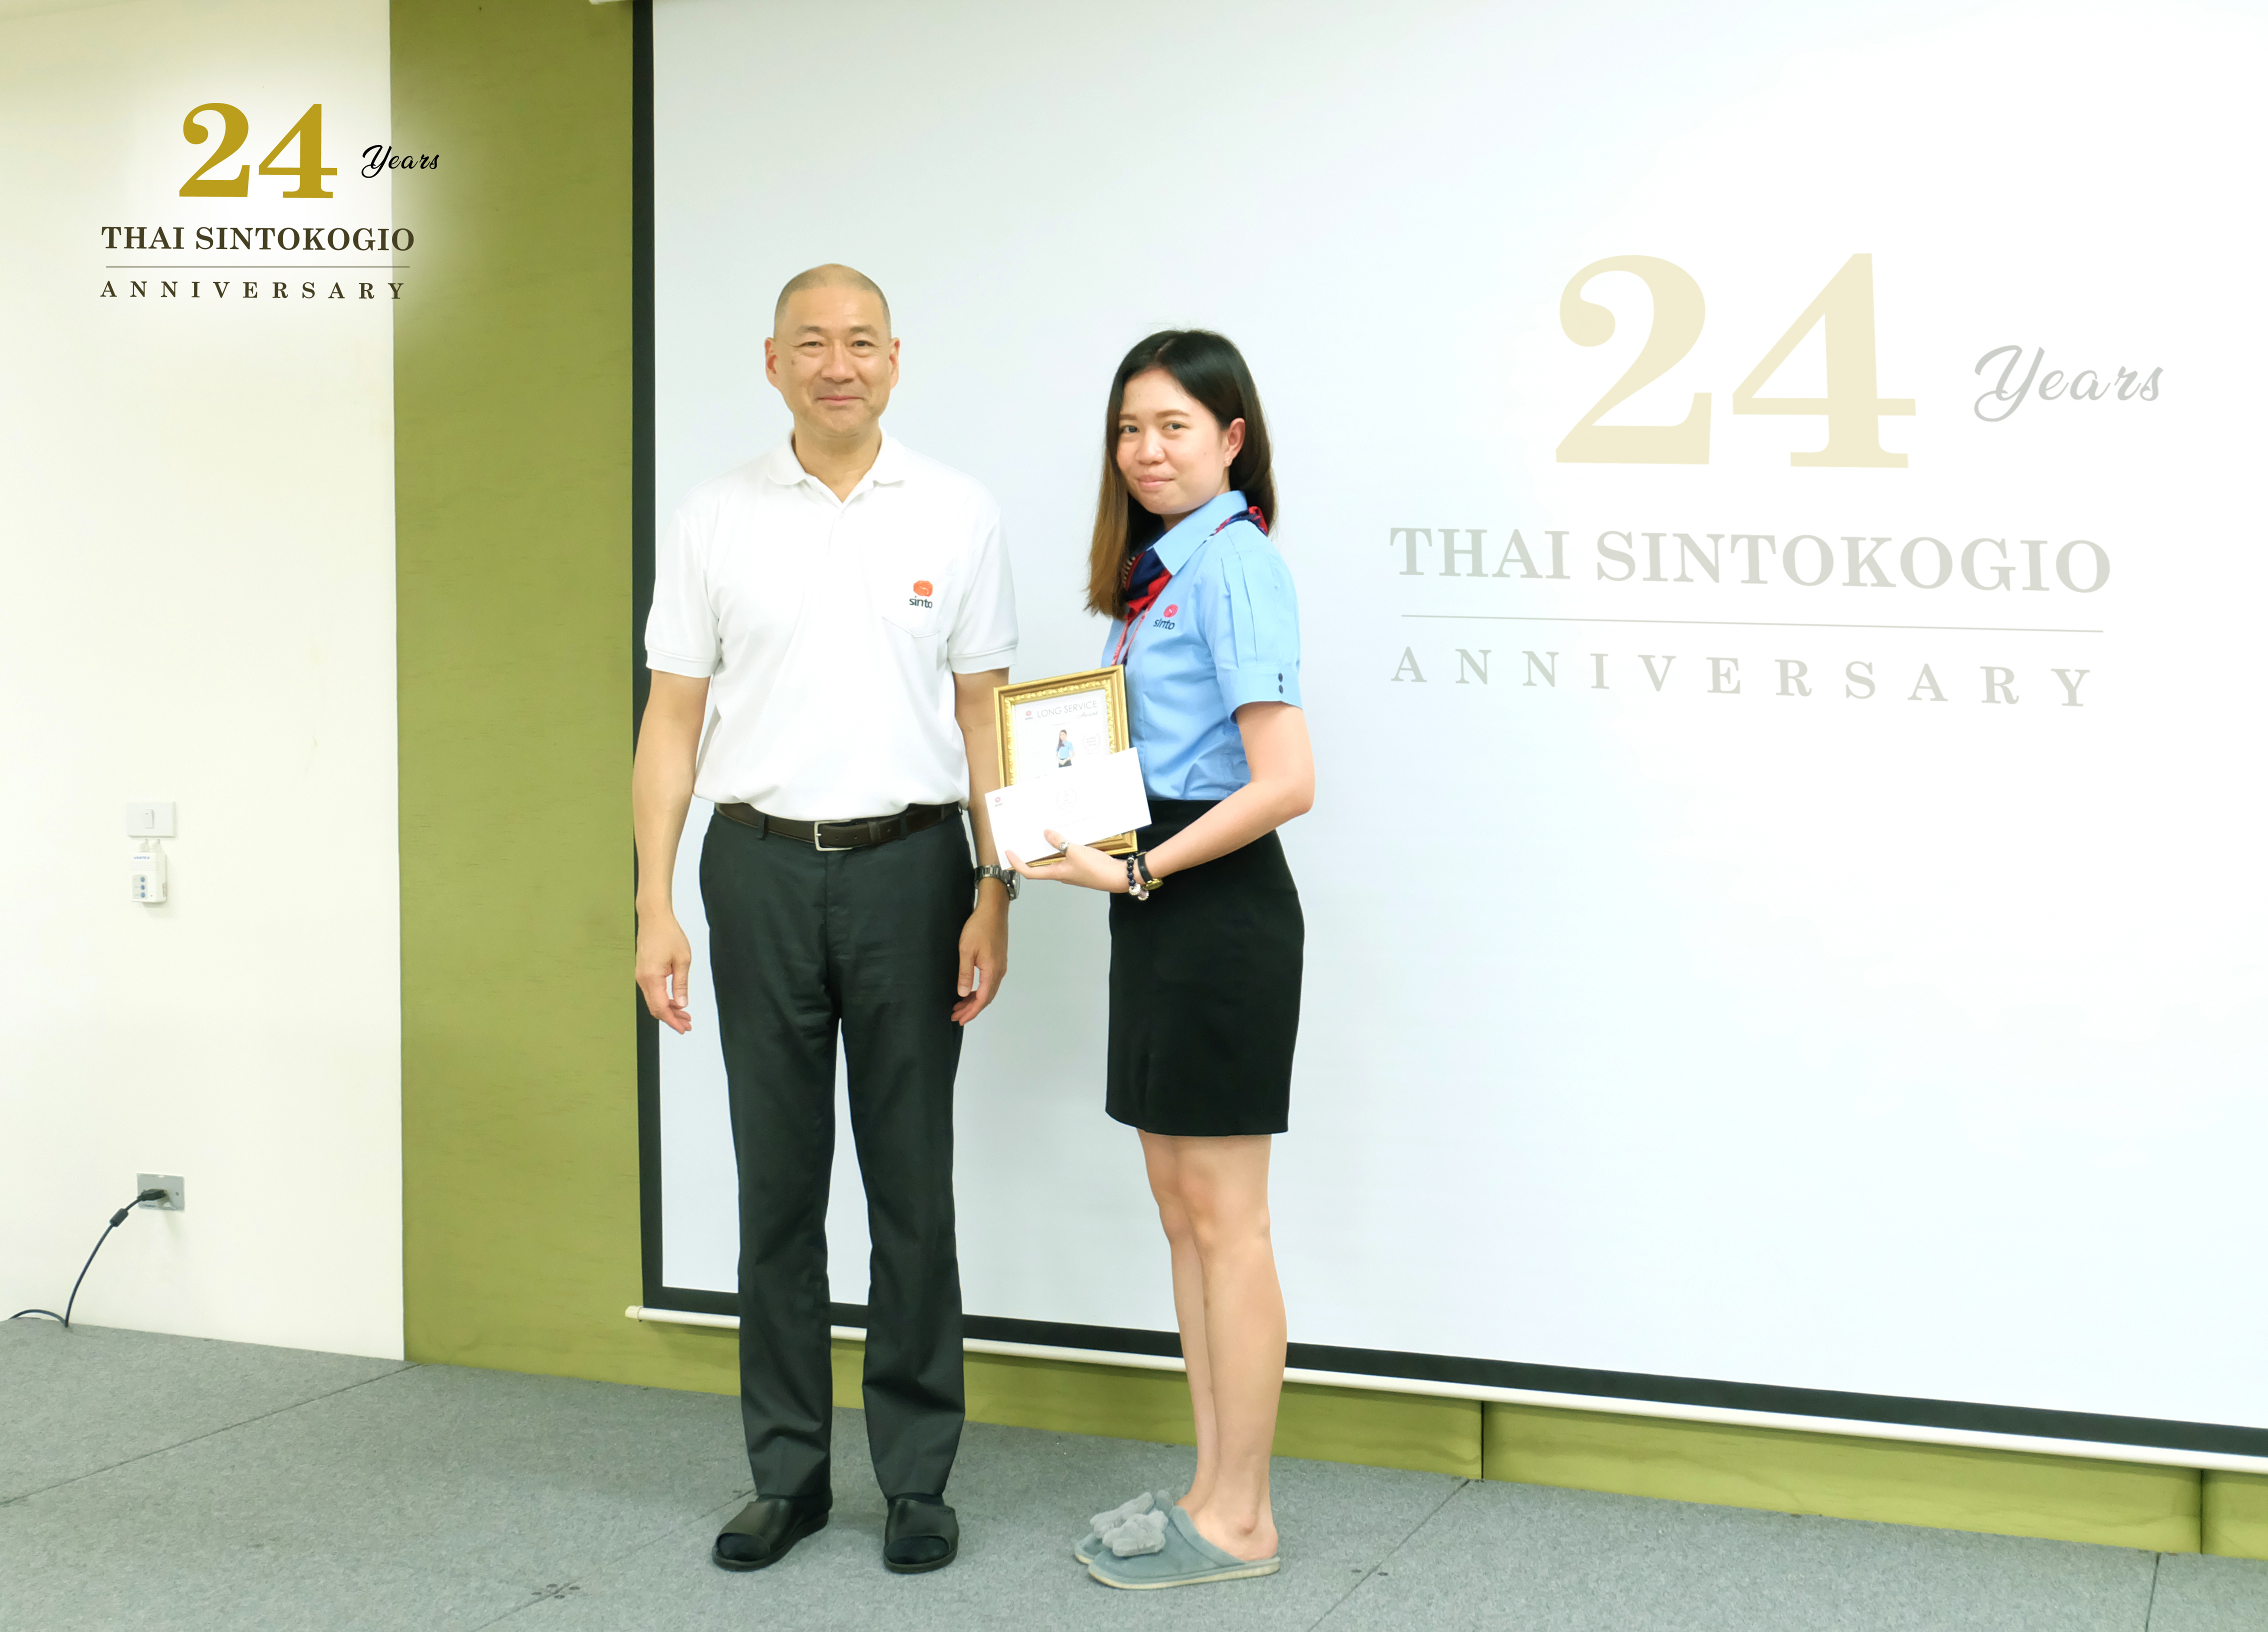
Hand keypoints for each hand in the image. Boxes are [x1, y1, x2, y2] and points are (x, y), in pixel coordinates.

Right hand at [636, 908, 694, 1033]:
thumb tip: (682, 1004)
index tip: (683, 1028)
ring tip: (684, 1015)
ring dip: (668, 1009)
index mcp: (652, 978)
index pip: (661, 1008)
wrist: (654, 918)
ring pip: (653, 1001)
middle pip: (655, 1008)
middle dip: (671, 1018)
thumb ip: (681, 984)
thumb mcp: (682, 959)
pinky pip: (652, 992)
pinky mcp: (643, 971)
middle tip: (687, 1024)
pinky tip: (675, 1001)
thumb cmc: (668, 934)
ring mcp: (641, 975)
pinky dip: (663, 999)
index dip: (672, 1021)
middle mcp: (642, 979)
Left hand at [953, 884, 1009, 1024]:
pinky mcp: (999, 960)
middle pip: (987, 997)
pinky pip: (990, 982)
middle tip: (956, 1016)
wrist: (993, 909)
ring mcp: (1001, 966)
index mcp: (992, 971)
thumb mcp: (966, 950)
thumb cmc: (978, 927)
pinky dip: (980, 991)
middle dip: (971, 1009)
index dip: (971, 1011)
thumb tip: (962, 994)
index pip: (982, 999)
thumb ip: (965, 973)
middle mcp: (999, 971)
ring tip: (960, 1006)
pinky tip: (970, 990)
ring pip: (989, 990)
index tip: (959, 1019)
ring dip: (975, 1000)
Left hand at [1005, 830, 1129, 894]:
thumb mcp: (1076, 851)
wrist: (1117, 877)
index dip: (1017, 864)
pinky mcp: (1080, 868)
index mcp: (1056, 873)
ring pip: (1054, 861)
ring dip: (1046, 850)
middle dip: (1030, 855)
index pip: (1030, 872)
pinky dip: (1061, 849)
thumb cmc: (1096, 869)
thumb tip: (1046, 833)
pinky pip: (1065, 858)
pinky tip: (1064, 838)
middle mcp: (1061, 875)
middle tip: (1022, 841)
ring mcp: (1071, 872)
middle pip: (1040, 866)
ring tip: (1042, 835)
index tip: (1008, 854)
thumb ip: (1060, 842)